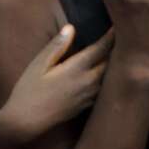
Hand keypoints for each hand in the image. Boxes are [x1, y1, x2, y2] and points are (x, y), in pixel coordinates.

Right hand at [1, 25, 112, 139]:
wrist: (25, 123)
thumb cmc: (28, 91)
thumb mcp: (38, 65)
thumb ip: (57, 46)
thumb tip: (71, 28)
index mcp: (77, 68)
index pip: (101, 48)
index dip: (111, 36)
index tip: (118, 25)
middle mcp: (89, 81)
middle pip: (111, 61)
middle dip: (117, 49)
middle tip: (123, 37)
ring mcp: (90, 95)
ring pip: (110, 75)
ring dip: (114, 63)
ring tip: (119, 52)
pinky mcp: (88, 105)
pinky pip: (103, 87)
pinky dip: (108, 77)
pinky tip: (106, 73)